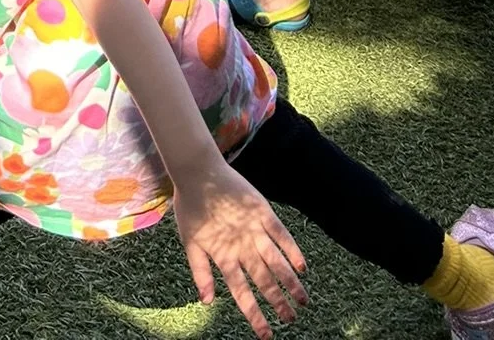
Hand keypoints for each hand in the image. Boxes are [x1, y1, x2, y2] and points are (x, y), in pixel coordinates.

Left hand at [174, 158, 306, 339]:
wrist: (198, 170)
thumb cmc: (191, 207)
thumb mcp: (190, 241)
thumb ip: (200, 272)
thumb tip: (207, 302)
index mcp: (223, 255)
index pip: (242, 293)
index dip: (255, 315)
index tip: (267, 334)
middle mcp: (241, 246)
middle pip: (264, 281)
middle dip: (278, 303)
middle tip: (291, 320)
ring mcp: (253, 229)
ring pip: (276, 262)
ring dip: (290, 283)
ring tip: (303, 301)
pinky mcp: (262, 211)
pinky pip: (281, 234)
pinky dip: (292, 251)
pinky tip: (302, 267)